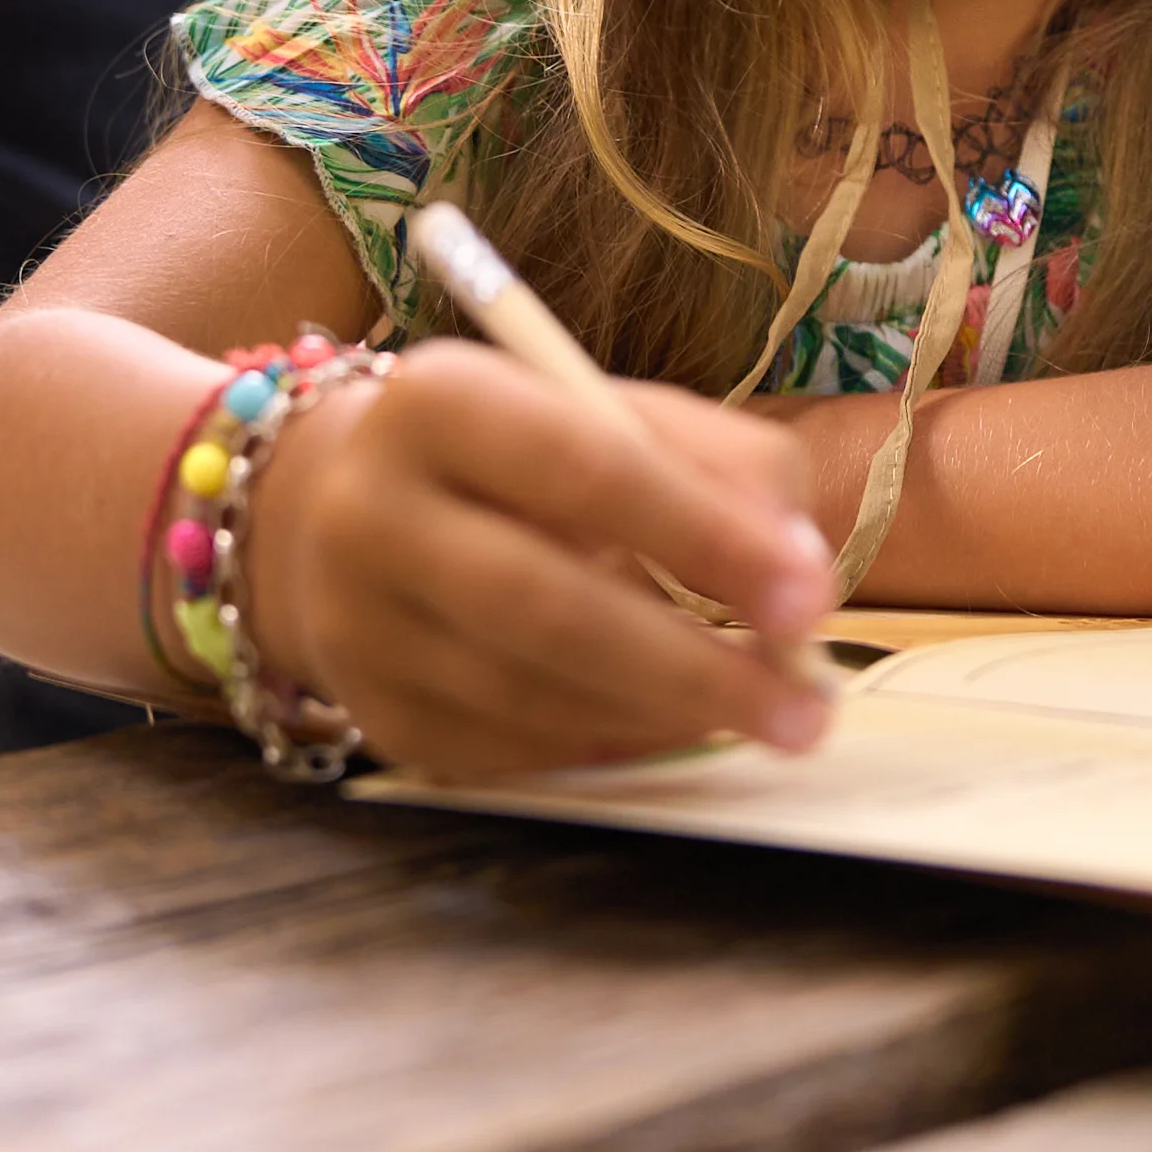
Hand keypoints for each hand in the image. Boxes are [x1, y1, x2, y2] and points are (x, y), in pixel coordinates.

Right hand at [261, 341, 840, 779]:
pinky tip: (674, 726)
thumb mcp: (610, 411)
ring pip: (532, 693)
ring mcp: (361, 626)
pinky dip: (613, 743)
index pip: (584, 467)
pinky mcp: (380, 717)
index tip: (808, 595)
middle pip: (545, 604)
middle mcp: (374, 512)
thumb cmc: (520, 456)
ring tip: (762, 712)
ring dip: (668, 714)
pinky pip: (514, 750)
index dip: (704, 533)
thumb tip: (800, 573)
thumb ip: (720, 463)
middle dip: (694, 664)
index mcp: (439, 401)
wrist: (343, 512)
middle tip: (805, 706)